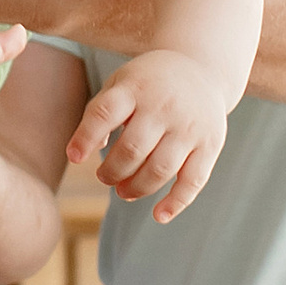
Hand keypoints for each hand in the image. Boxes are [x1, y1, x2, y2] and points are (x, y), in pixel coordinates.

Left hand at [67, 48, 231, 219]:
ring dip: (136, 188)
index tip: (74, 158)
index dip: (86, 137)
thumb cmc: (148, 84)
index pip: (105, 113)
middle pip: (132, 149)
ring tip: (123, 191)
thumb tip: (84, 152)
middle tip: (104, 177)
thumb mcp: (121, 84)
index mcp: (135, 88)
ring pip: (160, 169)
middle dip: (111, 172)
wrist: (202, 69)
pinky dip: (176, 202)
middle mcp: (164, 105)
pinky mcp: (210, 144)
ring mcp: (189, 126)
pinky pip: (193, 180)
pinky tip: (159, 215)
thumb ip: (99, 113)